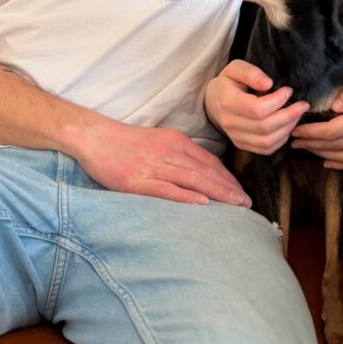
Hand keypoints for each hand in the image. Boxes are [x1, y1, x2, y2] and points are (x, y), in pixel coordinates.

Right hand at [75, 120, 252, 206]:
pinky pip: (167, 189)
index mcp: (176, 141)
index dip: (228, 177)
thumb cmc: (126, 143)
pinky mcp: (137, 181)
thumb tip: (200, 172)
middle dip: (230, 188)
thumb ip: (179, 155)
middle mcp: (169, 152)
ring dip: (218, 193)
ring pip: (193, 179)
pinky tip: (203, 203)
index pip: (209, 161)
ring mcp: (154, 166)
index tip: (241, 191)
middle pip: (206, 171)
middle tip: (247, 203)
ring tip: (235, 205)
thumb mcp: (158, 141)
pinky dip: (186, 196)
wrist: (95, 138)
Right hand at [205, 60, 309, 154]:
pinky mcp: (242, 145)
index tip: (288, 91)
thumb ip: (251, 72)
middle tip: (302, 105)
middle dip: (289, 116)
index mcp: (228, 101)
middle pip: (264, 127)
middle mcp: (230, 122)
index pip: (257, 109)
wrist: (215, 101)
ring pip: (267, 141)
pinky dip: (281, 140)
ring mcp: (235, 137)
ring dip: (287, 129)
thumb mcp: (236, 68)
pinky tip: (287, 126)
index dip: (277, 101)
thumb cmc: (229, 82)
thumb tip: (268, 84)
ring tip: (297, 115)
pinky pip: (266, 149)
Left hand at [290, 70, 342, 169]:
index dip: (310, 132)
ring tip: (305, 149)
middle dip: (309, 144)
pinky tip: (328, 163)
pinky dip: (340, 165)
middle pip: (333, 146)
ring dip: (320, 155)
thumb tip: (333, 108)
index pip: (330, 131)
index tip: (296, 129)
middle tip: (292, 140)